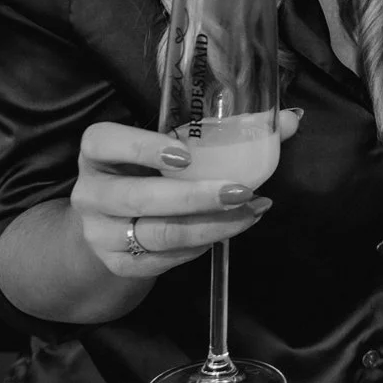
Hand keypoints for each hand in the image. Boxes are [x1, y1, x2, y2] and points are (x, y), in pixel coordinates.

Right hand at [72, 109, 299, 277]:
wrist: (113, 225)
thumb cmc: (151, 173)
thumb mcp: (174, 148)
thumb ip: (229, 132)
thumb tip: (290, 119)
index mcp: (98, 151)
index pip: (104, 142)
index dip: (140, 146)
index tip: (185, 154)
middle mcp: (91, 191)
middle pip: (138, 197)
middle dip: (195, 196)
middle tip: (241, 191)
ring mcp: (100, 232)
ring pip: (158, 233)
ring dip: (211, 225)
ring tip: (251, 211)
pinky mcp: (118, 263)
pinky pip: (164, 258)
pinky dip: (201, 246)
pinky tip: (227, 230)